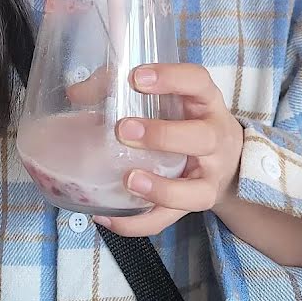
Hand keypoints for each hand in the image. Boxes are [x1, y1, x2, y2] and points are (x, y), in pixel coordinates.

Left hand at [95, 63, 244, 237]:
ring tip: (128, 180)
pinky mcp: (194, 205)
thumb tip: (76, 93)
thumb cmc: (184, 116)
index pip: (197, 81)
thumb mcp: (165, 94)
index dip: (170, 77)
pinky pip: (170, 220)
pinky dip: (138, 223)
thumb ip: (118, 87)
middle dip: (163, 135)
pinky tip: (108, 217)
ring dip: (161, 189)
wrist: (225, 157)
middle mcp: (215, 138)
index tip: (137, 77)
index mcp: (205, 101)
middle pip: (202, 138)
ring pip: (196, 191)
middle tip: (124, 129)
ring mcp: (209, 176)